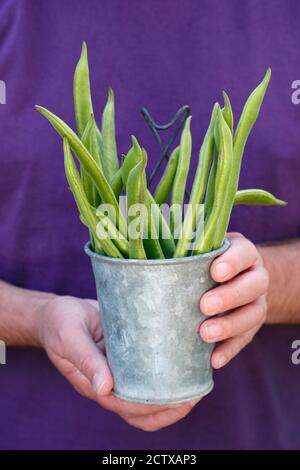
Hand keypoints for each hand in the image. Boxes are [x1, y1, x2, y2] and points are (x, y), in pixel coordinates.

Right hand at [36, 296, 198, 431]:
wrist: (58, 310)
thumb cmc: (60, 323)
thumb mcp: (70, 338)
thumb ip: (86, 361)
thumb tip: (105, 389)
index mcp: (96, 386)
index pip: (129, 409)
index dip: (156, 410)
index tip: (182, 400)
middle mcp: (112, 383)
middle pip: (143, 411)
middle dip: (172, 408)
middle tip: (197, 392)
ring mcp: (120, 370)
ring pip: (148, 395)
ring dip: (172, 397)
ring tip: (197, 383)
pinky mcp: (127, 354)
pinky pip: (148, 371)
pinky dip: (166, 374)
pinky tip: (184, 361)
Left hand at [200, 232, 268, 368]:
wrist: (237, 278)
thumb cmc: (208, 261)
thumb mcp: (203, 250)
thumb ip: (187, 252)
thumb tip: (148, 259)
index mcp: (244, 253)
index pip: (244, 253)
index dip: (233, 262)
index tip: (215, 272)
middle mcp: (256, 276)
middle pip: (253, 285)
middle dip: (229, 296)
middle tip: (204, 306)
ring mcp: (258, 301)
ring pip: (253, 314)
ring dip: (230, 326)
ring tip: (205, 334)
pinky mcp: (253, 325)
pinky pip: (245, 339)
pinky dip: (229, 350)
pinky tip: (214, 360)